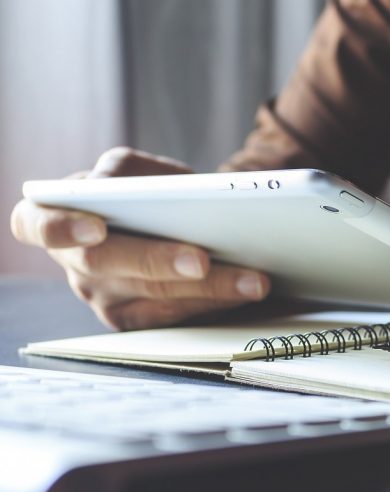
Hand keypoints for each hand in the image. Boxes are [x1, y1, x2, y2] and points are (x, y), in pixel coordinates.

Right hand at [11, 147, 269, 329]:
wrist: (153, 223)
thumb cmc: (140, 191)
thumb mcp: (134, 171)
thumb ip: (134, 173)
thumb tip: (162, 190)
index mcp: (57, 216)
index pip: (35, 224)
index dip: (60, 227)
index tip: (97, 227)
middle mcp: (73, 262)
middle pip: (107, 265)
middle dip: (157, 261)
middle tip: (201, 259)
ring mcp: (100, 296)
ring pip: (150, 297)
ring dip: (206, 289)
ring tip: (252, 281)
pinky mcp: (131, 321)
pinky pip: (171, 317)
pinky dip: (213, 303)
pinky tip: (245, 292)